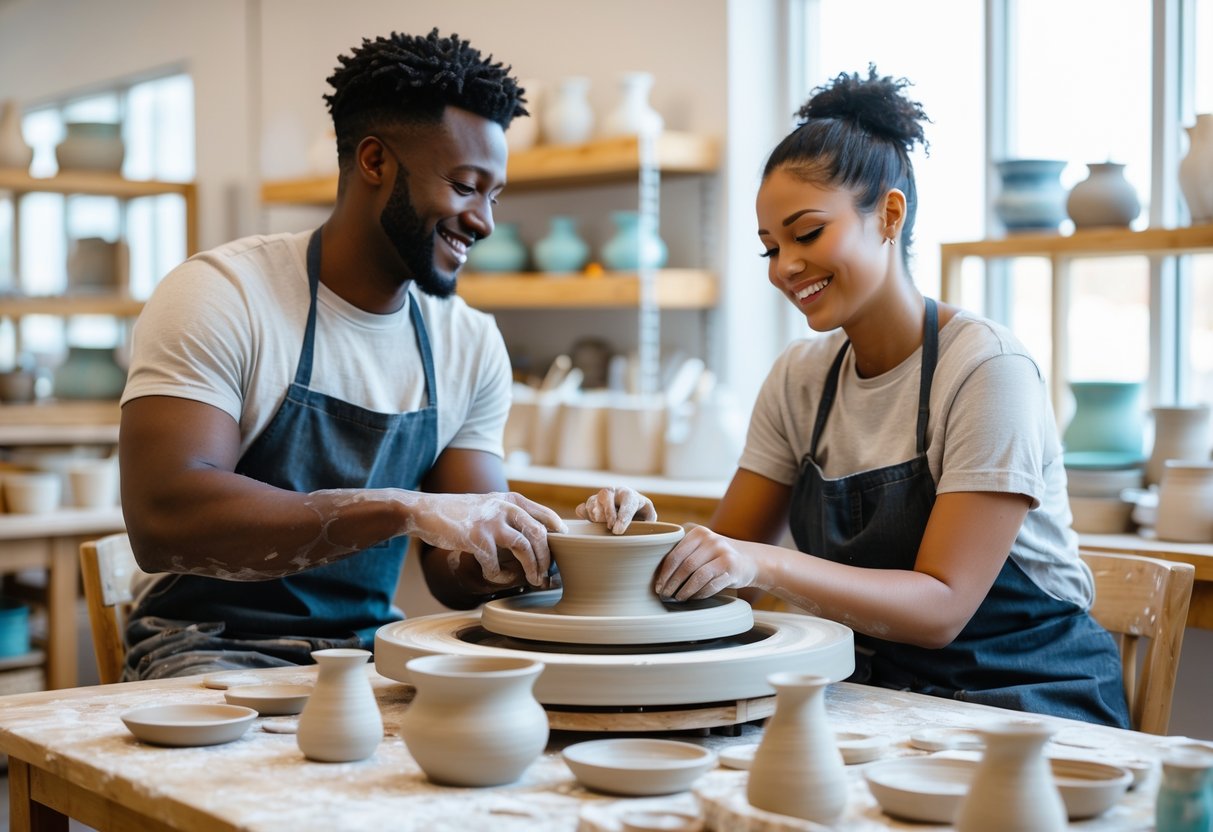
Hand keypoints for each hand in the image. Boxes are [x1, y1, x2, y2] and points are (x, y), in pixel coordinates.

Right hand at [399, 491, 565, 586]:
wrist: (425, 511)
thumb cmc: (459, 512)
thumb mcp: (489, 504)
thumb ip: (510, 514)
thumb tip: (536, 536)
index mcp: (510, 499)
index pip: (545, 515)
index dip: (558, 534)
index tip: (564, 550)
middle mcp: (504, 507)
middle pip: (539, 534)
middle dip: (547, 558)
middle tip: (547, 575)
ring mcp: (490, 522)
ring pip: (524, 548)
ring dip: (532, 569)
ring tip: (534, 581)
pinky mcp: (475, 538)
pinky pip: (495, 564)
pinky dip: (498, 575)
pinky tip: (495, 577)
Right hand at [575, 486, 656, 533]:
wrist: (630, 512)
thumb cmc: (641, 514)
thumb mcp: (649, 516)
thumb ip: (649, 519)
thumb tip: (645, 524)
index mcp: (630, 495)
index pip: (628, 501)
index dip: (623, 515)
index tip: (618, 530)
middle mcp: (615, 493)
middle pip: (606, 494)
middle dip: (607, 511)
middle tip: (610, 527)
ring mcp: (601, 498)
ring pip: (593, 501)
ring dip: (595, 514)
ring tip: (600, 524)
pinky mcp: (591, 505)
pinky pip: (583, 508)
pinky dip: (584, 515)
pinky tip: (590, 521)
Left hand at [654, 525, 757, 600]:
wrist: (750, 560)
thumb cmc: (717, 556)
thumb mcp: (702, 546)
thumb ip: (684, 553)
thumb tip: (658, 575)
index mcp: (698, 533)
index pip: (675, 554)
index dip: (664, 573)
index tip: (657, 586)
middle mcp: (711, 540)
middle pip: (685, 566)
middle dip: (672, 583)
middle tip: (664, 595)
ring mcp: (723, 553)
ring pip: (697, 576)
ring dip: (685, 591)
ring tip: (677, 598)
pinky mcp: (732, 568)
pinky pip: (711, 585)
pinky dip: (699, 594)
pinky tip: (693, 598)